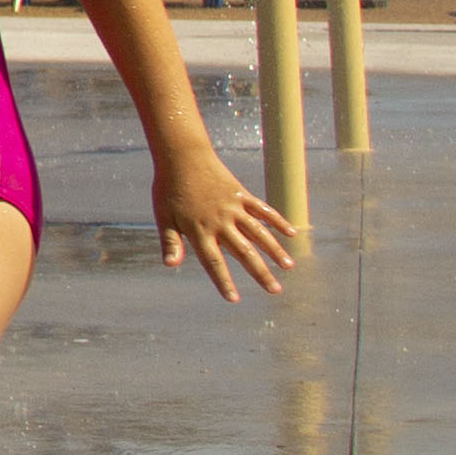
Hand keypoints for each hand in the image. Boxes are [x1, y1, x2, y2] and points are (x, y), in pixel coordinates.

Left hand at [154, 152, 297, 299]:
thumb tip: (169, 265)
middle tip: (276, 291)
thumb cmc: (168, 188)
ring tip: (289, 267)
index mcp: (199, 230)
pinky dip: (277, 221)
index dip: (223, 281)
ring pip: (259, 233)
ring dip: (275, 251)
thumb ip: (170, 242)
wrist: (182, 155)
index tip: (234, 299)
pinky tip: (292, 233)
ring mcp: (234, 208)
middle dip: (260, 273)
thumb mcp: (163, 217)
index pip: (213, 262)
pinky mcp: (242, 194)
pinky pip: (263, 210)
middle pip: (244, 253)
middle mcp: (221, 222)